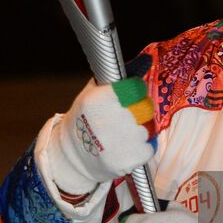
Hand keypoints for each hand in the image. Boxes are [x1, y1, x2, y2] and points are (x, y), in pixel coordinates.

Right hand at [44, 77, 155, 197]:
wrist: (72, 156)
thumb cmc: (84, 120)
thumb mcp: (91, 93)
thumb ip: (115, 79)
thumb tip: (144, 61)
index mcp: (99, 101)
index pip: (136, 88)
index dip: (137, 90)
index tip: (133, 94)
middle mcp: (109, 121)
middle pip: (145, 108)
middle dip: (140, 110)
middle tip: (128, 116)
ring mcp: (120, 143)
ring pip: (148, 129)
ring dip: (140, 130)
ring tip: (124, 133)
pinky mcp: (127, 161)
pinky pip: (149, 148)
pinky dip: (142, 148)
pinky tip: (127, 146)